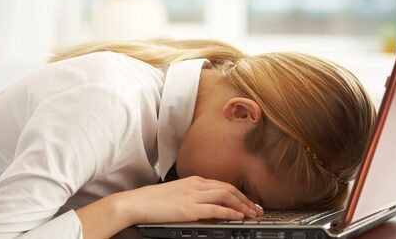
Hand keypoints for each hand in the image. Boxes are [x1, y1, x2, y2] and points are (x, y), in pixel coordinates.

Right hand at [118, 176, 263, 224]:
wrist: (138, 202)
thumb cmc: (154, 200)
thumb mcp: (178, 194)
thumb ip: (194, 197)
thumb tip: (209, 207)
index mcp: (195, 181)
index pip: (223, 184)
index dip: (239, 193)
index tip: (249, 202)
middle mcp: (197, 185)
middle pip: (229, 188)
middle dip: (246, 199)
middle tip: (258, 209)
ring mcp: (193, 195)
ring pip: (226, 195)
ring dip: (243, 205)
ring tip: (253, 214)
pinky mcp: (189, 208)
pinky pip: (215, 208)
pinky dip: (229, 211)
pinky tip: (239, 216)